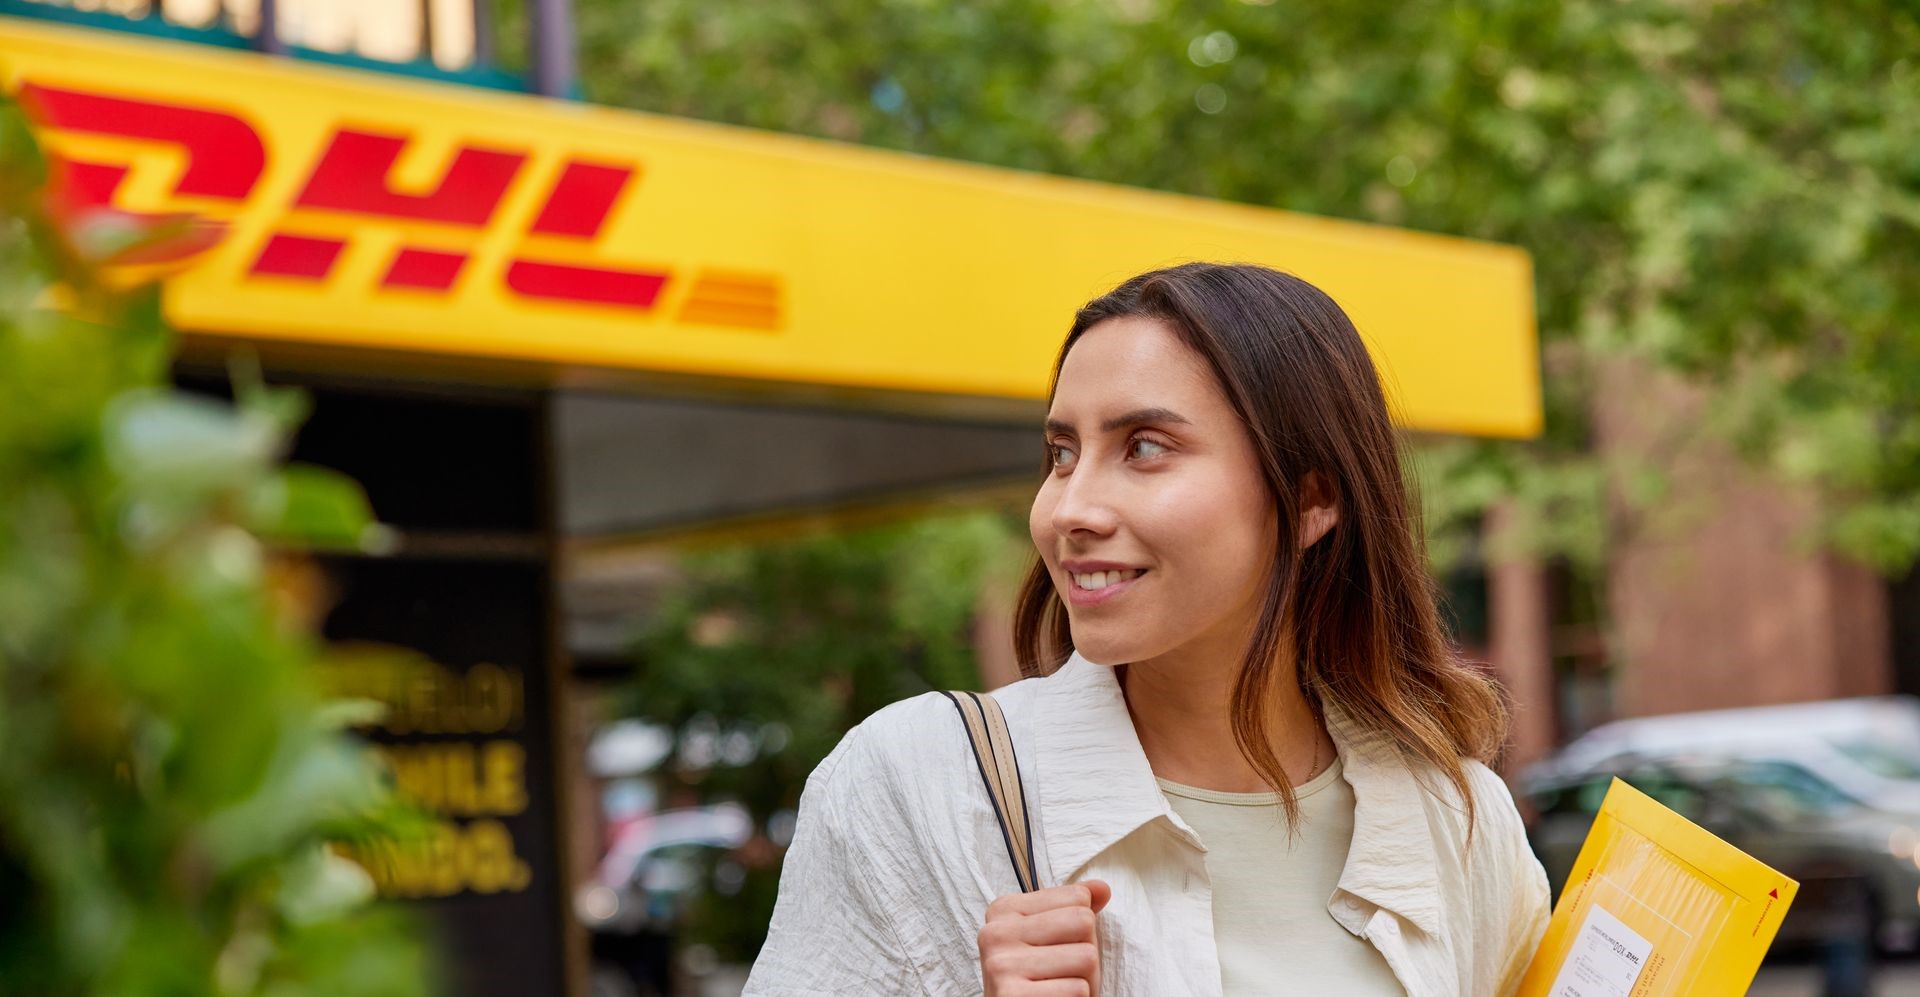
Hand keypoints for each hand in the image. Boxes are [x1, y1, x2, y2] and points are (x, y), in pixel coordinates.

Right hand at [977, 880, 1110, 995]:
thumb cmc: (1039, 980)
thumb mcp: (1053, 938)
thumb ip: (1074, 910)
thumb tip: (1102, 888)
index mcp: (1004, 910)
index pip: (1078, 898)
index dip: (1081, 928)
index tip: (1057, 947)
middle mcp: (996, 934)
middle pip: (1083, 922)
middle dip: (1086, 952)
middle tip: (1065, 972)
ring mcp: (1002, 966)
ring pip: (1086, 957)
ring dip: (1085, 980)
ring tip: (1061, 989)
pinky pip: (1078, 989)